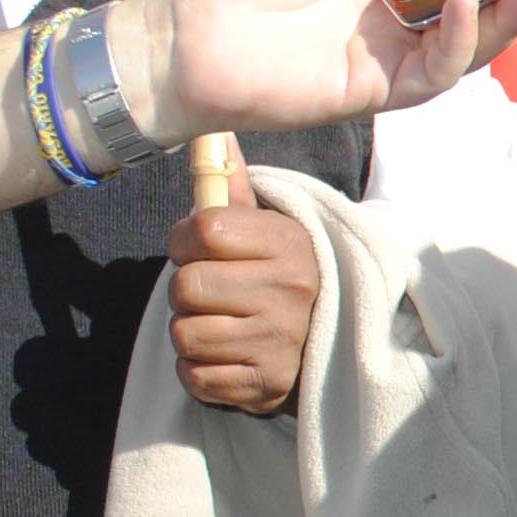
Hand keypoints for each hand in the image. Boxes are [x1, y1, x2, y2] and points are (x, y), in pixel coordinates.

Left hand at [165, 141, 317, 415]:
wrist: (331, 347)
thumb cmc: (280, 280)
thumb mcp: (267, 230)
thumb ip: (231, 187)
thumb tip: (211, 131)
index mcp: (289, 245)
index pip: (204, 230)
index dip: (184, 239)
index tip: (196, 247)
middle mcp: (290, 292)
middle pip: (186, 286)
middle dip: (187, 291)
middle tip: (212, 293)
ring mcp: (279, 342)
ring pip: (185, 333)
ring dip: (191, 332)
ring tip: (220, 325)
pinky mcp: (265, 385)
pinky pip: (194, 376)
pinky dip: (199, 370)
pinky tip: (224, 356)